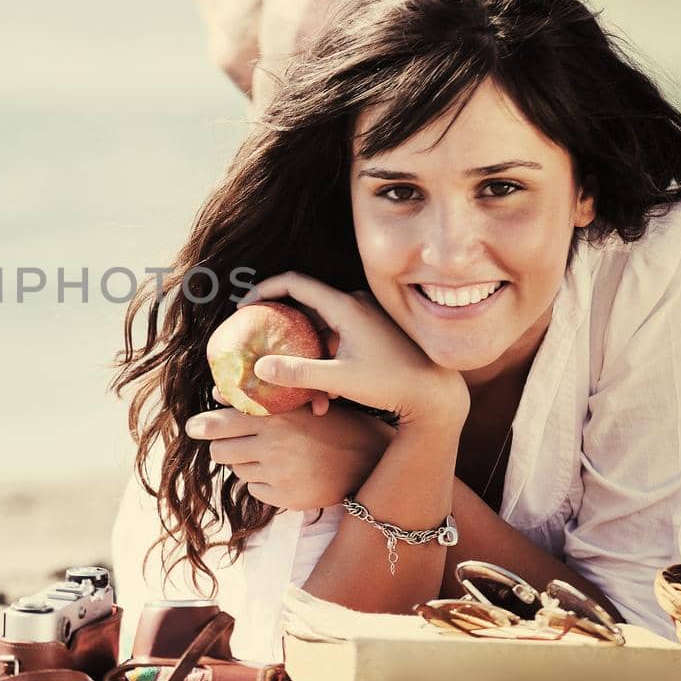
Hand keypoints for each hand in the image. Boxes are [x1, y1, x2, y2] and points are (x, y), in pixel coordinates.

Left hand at [185, 387, 396, 509]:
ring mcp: (280, 473)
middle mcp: (275, 445)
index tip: (191, 427)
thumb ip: (258, 398)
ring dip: (244, 463)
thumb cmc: (329, 425)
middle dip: (222, 447)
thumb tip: (216, 393)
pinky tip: (282, 472)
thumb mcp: (299, 404)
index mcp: (277, 416)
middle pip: (220, 451)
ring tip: (268, 455)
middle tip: (231, 443)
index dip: (203, 425)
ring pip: (236, 470)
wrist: (367, 459)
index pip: (224, 421)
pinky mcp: (285, 497)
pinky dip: (261, 482)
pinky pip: (254, 489)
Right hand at [242, 271, 467, 430]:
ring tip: (299, 392)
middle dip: (280, 328)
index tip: (244, 307)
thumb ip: (298, 372)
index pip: (295, 283)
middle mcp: (355, 304)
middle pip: (304, 306)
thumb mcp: (340, 379)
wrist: (435, 394)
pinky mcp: (371, 334)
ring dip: (305, 356)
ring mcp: (364, 318)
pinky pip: (336, 340)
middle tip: (256, 341)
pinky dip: (323, 362)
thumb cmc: (392, 383)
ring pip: (321, 329)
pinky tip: (325, 398)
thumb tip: (260, 367)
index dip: (265, 290)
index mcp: (346, 306)